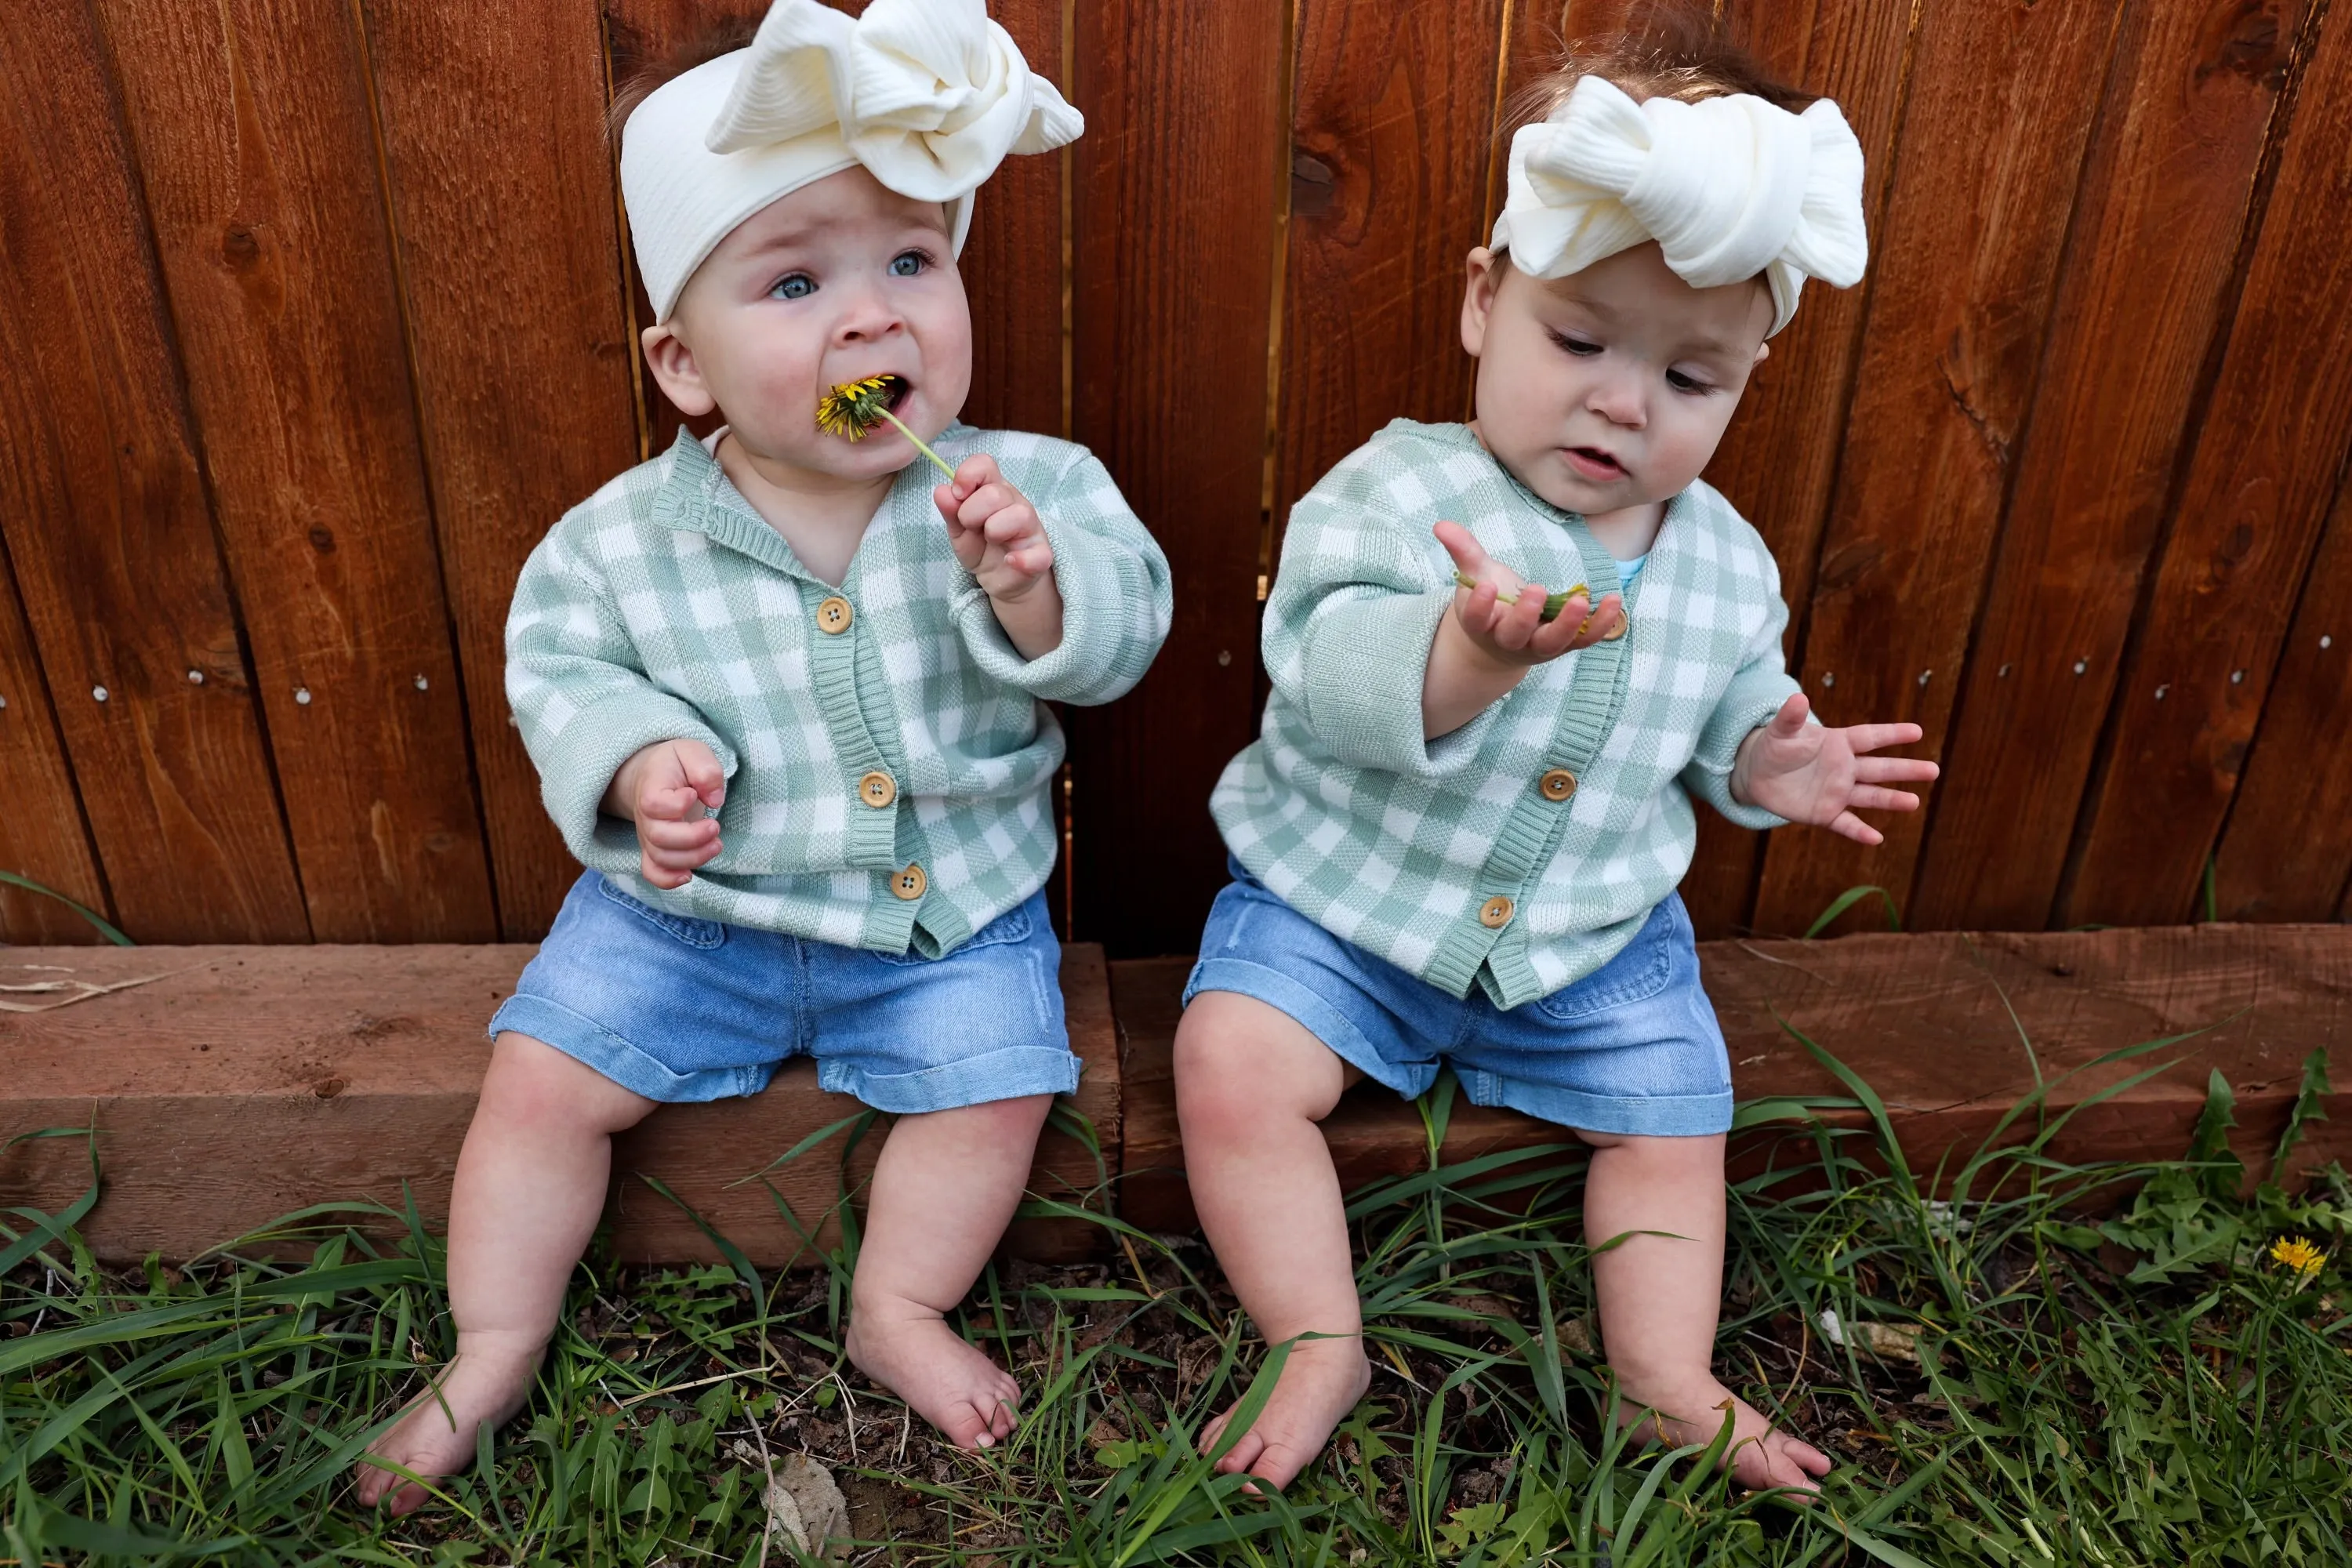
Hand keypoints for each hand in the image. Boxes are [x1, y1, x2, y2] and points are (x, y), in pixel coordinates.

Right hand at [605, 738, 725, 887]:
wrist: (655, 774)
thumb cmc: (677, 764)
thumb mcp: (694, 752)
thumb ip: (706, 770)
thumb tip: (714, 799)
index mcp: (651, 788)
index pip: (654, 804)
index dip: (677, 804)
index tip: (693, 793)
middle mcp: (644, 816)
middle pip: (659, 837)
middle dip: (693, 838)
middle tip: (715, 826)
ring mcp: (647, 835)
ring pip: (661, 858)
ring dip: (693, 858)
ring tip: (716, 844)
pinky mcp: (654, 849)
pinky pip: (652, 873)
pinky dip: (668, 880)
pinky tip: (689, 876)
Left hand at [937, 454, 1052, 600]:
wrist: (1001, 578)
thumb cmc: (981, 546)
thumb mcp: (959, 530)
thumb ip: (951, 511)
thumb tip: (941, 491)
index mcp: (994, 490)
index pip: (985, 464)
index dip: (967, 476)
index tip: (958, 494)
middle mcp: (1015, 503)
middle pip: (995, 493)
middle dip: (972, 513)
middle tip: (971, 527)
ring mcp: (1031, 527)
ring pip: (1018, 515)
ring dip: (994, 531)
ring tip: (991, 542)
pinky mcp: (1041, 554)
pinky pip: (1039, 554)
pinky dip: (1022, 560)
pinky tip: (1010, 561)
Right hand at [1435, 520, 1623, 667]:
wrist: (1503, 642)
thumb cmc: (1491, 603)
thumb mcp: (1476, 575)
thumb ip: (1463, 551)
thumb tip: (1441, 525)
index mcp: (1482, 624)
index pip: (1477, 619)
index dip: (1480, 606)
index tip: (1485, 587)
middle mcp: (1509, 640)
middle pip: (1515, 635)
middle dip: (1525, 615)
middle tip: (1536, 590)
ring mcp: (1538, 646)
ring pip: (1552, 642)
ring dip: (1568, 624)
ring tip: (1581, 601)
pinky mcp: (1564, 645)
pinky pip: (1583, 639)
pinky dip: (1600, 624)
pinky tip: (1614, 600)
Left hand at [1730, 694, 1938, 844]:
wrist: (1758, 774)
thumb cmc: (1775, 747)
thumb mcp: (1780, 731)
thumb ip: (1790, 718)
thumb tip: (1798, 698)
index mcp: (1839, 743)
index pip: (1869, 737)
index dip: (1891, 734)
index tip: (1917, 731)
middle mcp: (1845, 768)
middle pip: (1879, 768)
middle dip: (1905, 770)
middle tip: (1933, 770)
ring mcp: (1838, 792)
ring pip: (1870, 796)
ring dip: (1891, 800)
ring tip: (1914, 803)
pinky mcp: (1826, 813)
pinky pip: (1846, 824)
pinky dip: (1859, 832)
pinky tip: (1876, 839)